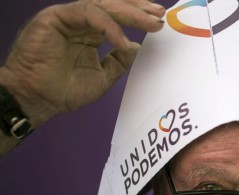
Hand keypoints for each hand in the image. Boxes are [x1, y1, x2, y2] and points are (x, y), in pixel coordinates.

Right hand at [0, 0, 165, 124]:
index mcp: (90, 32)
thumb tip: (137, 48)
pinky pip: (88, 14)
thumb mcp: (102, 76)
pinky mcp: (56, 17)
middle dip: (138, 9)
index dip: (139, 16)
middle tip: (159, 14)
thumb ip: (119, 61)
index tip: (159, 21)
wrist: (37, 99)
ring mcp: (67, 17)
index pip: (118, 17)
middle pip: (113, 6)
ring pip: (103, 6)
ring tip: (150, 22)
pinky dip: (108, 25)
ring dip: (130, 13)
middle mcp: (80, 22)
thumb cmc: (63, 91)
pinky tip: (122, 39)